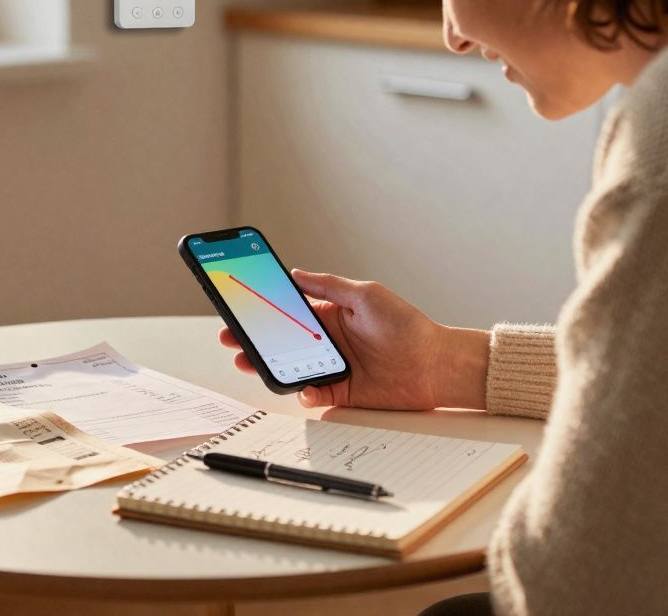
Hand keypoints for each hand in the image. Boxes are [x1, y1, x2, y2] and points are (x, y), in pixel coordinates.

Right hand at [218, 269, 489, 409]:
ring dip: (268, 367)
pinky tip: (302, 387)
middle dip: (255, 340)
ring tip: (249, 362)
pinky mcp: (342, 393)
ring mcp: (333, 368)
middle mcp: (328, 342)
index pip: (289, 312)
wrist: (435, 365)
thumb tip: (296, 272)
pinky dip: (304, 392)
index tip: (240, 309)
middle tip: (233, 339)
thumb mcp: (365, 294)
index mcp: (330, 315)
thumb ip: (328, 285)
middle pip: (282, 342)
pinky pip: (313, 394)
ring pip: (291, 368)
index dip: (264, 311)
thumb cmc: (406, 325)